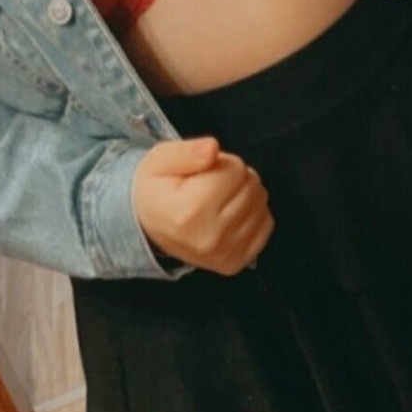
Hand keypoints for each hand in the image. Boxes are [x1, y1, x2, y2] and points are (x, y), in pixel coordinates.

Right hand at [134, 137, 275, 277]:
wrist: (145, 226)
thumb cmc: (156, 189)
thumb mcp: (160, 160)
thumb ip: (187, 152)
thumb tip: (213, 148)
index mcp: (190, 211)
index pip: (236, 169)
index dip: (222, 162)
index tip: (203, 172)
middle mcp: (210, 237)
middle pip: (252, 186)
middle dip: (235, 177)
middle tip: (210, 185)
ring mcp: (224, 254)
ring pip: (261, 203)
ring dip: (244, 195)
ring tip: (217, 199)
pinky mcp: (235, 263)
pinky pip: (266, 225)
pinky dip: (253, 214)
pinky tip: (229, 214)